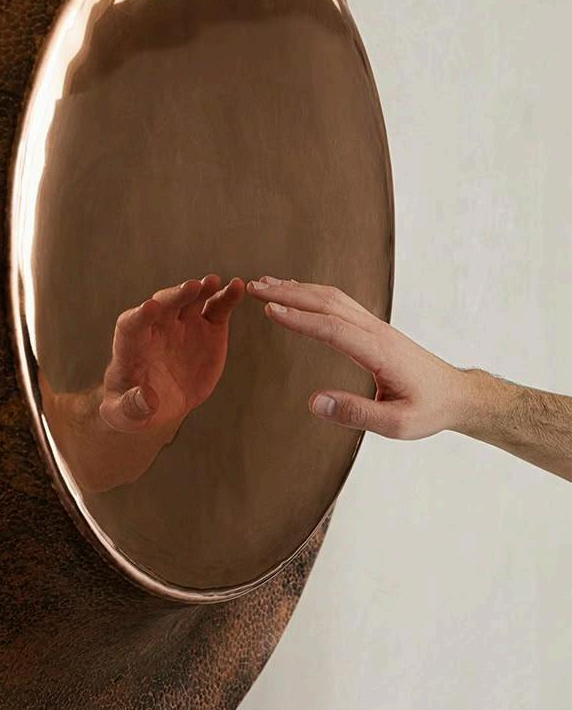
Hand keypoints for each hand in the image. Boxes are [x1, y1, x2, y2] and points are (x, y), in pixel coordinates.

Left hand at [99, 273, 245, 433]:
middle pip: (163, 305)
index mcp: (131, 345)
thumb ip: (131, 407)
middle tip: (192, 286)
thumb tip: (146, 400)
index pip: (131, 325)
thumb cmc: (133, 404)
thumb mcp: (124, 414)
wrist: (160, 402)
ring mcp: (184, 324)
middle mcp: (157, 327)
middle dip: (175, 295)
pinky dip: (226, 297)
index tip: (149, 308)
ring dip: (202, 289)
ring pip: (191, 300)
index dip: (140, 316)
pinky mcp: (208, 328)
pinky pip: (217, 308)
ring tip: (213, 282)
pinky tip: (237, 288)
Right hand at [246, 276, 465, 438]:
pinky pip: (339, 303)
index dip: (299, 318)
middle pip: (327, 303)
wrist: (456, 394)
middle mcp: (376, 331)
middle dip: (288, 293)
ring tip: (264, 284)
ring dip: (297, 288)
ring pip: (332, 297)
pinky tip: (296, 294)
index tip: (269, 310)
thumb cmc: (428, 410)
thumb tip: (313, 403)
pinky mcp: (373, 328)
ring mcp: (375, 326)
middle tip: (253, 287)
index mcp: (379, 351)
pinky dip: (312, 293)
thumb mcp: (396, 424)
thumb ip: (355, 414)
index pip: (332, 328)